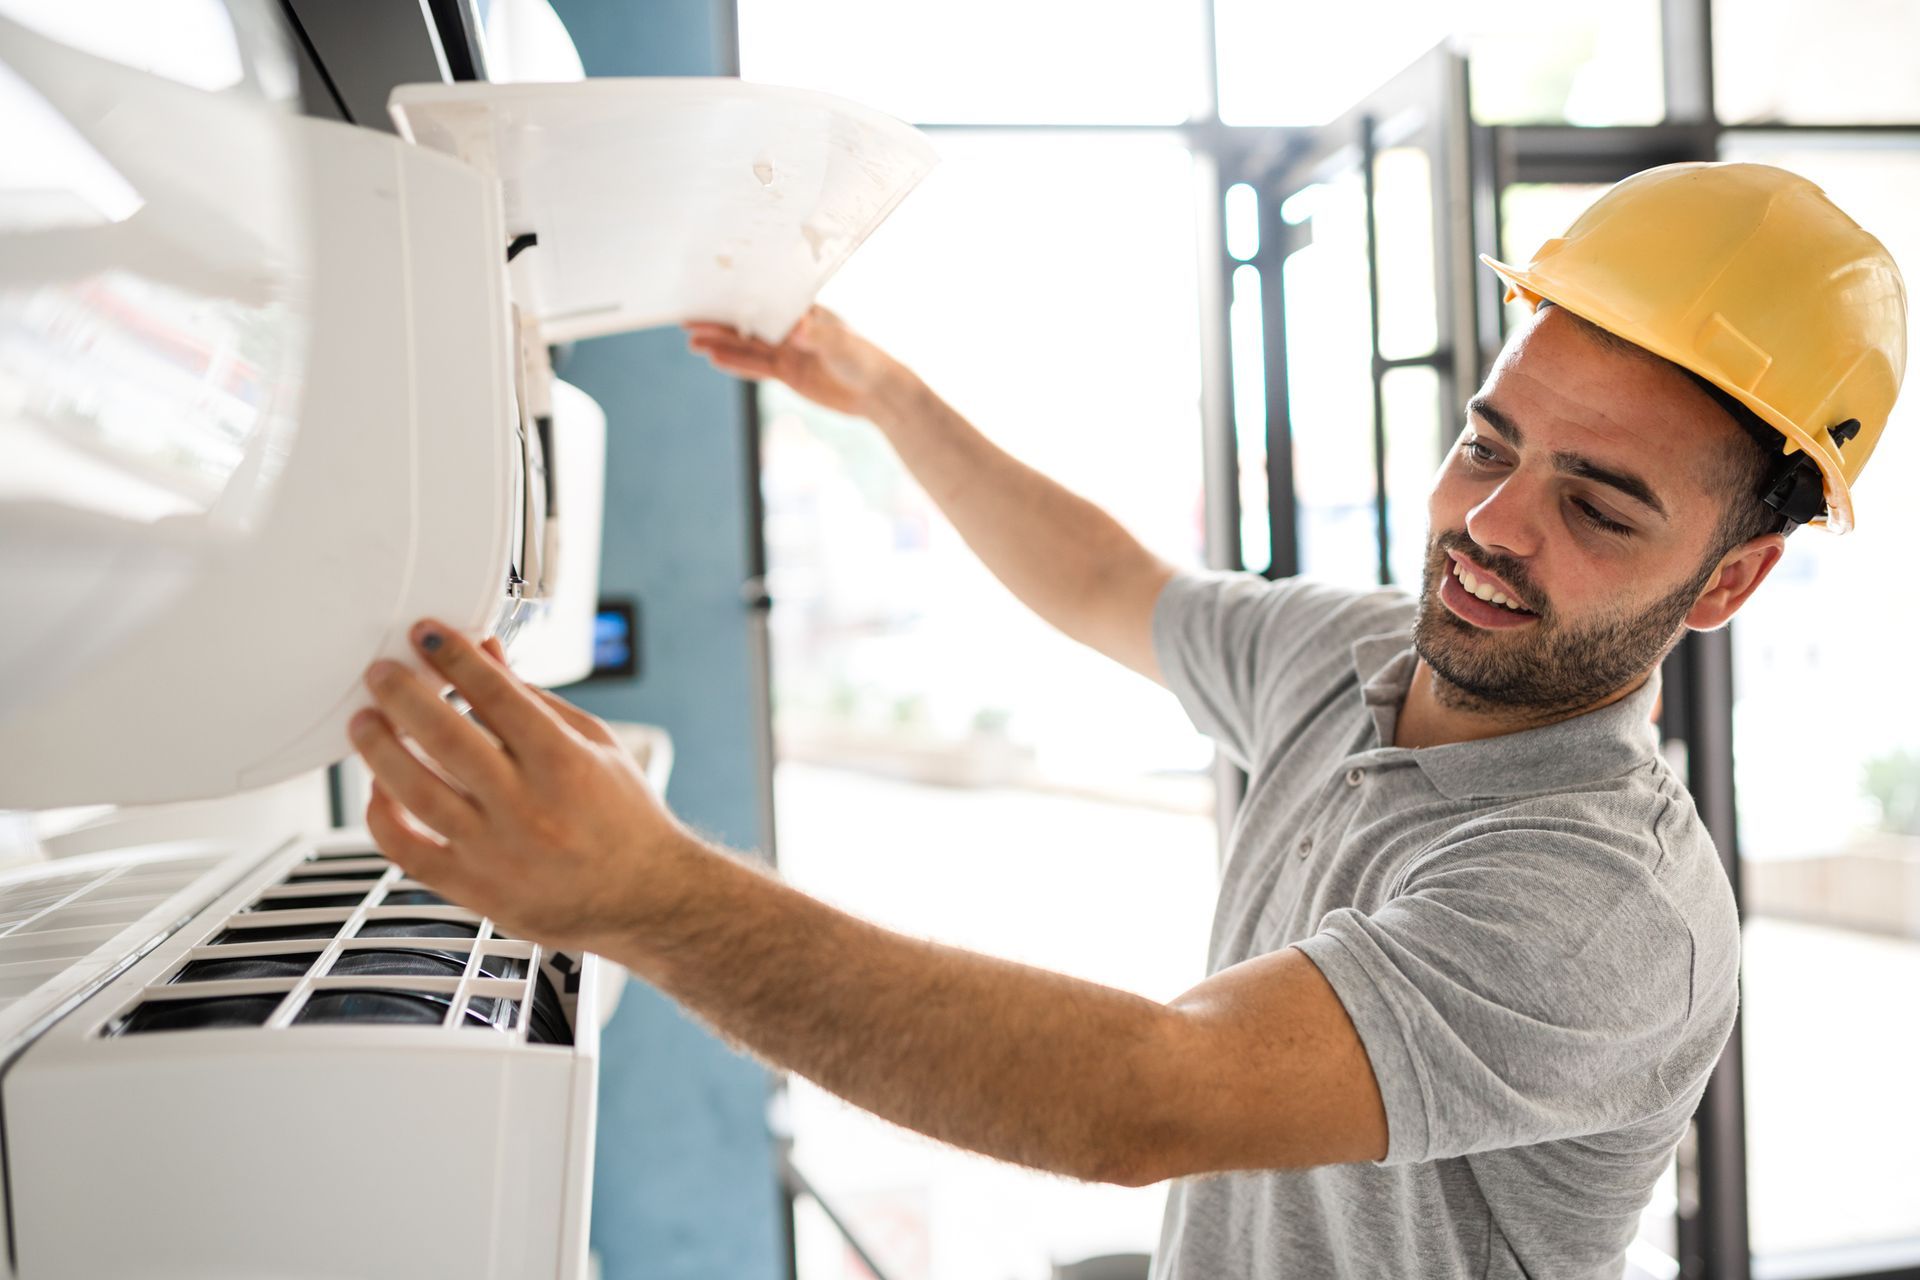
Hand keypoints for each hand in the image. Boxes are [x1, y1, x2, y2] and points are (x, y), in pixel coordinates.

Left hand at [348, 622, 694, 954]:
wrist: (646, 899)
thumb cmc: (625, 819)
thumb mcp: (595, 745)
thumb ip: (534, 699)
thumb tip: (486, 654)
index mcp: (564, 763)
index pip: (496, 695)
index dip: (455, 657)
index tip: (427, 634)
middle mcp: (528, 807)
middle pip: (447, 737)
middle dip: (404, 694)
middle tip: (381, 672)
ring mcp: (497, 852)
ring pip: (416, 792)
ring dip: (380, 750)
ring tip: (365, 722)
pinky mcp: (476, 889)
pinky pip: (409, 852)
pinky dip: (382, 818)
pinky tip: (378, 790)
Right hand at [684, 305, 899, 417]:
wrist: (878, 395)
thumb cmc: (866, 361)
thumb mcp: (842, 347)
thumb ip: (818, 337)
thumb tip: (796, 329)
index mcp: (805, 311)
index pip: (766, 299)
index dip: (739, 296)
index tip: (712, 291)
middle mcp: (793, 327)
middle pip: (750, 322)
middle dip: (720, 321)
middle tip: (688, 318)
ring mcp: (788, 350)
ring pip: (748, 346)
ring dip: (721, 343)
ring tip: (692, 342)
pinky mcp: (788, 372)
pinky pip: (757, 368)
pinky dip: (736, 364)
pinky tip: (714, 359)